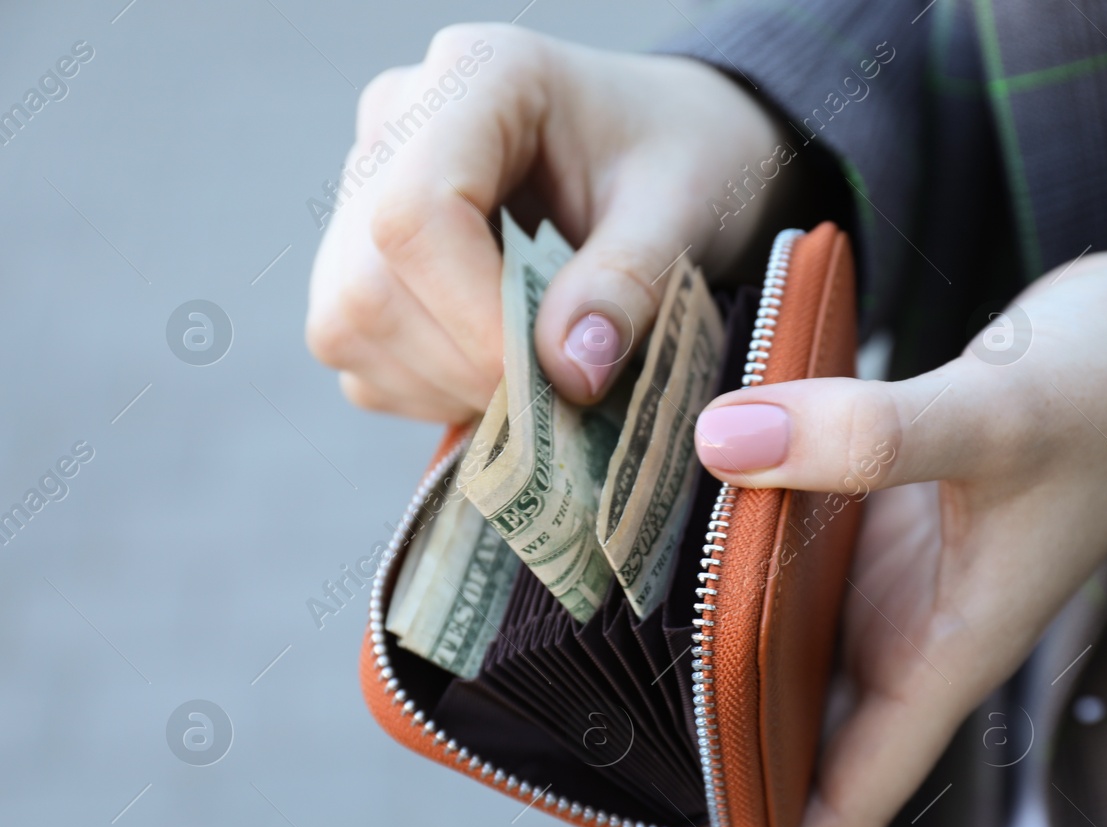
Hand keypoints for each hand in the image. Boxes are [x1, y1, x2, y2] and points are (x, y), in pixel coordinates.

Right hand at [306, 24, 793, 419]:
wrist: (664, 148)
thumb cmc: (678, 158)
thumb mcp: (683, 209)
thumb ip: (629, 282)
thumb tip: (569, 372)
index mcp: (478, 76)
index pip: (416, 214)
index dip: (473, 319)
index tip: (556, 378)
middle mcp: (397, 121)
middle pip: (369, 282)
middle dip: (465, 367)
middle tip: (561, 394)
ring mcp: (363, 187)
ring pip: (347, 325)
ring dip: (444, 388)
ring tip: (536, 381)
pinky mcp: (356, 251)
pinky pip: (356, 353)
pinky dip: (428, 391)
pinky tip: (498, 370)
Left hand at [611, 222, 1106, 826]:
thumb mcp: (1003, 415)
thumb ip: (872, 436)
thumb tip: (719, 441)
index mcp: (946, 656)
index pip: (835, 808)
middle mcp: (911, 633)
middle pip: (784, 749)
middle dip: (691, 783)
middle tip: (569, 772)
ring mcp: (893, 575)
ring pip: (773, 656)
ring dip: (692, 673)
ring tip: (577, 667)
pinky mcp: (880, 512)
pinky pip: (781, 562)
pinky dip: (720, 566)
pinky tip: (648, 529)